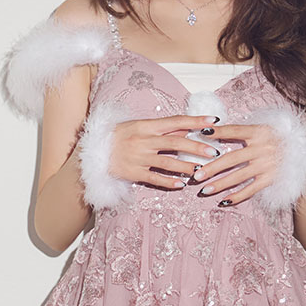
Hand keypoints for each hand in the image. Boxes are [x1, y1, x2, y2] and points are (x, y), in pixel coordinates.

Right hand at [108, 115, 222, 189]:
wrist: (91, 152)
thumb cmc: (119, 136)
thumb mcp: (139, 127)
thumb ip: (162, 129)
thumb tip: (187, 129)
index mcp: (146, 125)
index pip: (175, 121)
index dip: (195, 121)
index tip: (213, 121)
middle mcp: (143, 140)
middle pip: (175, 143)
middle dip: (197, 147)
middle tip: (214, 152)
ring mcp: (138, 158)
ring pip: (168, 163)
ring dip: (187, 167)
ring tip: (202, 170)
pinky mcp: (133, 173)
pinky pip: (154, 179)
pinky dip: (169, 182)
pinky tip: (181, 184)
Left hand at [189, 122, 285, 205]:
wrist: (305, 153)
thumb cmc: (277, 139)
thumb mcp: (263, 129)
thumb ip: (243, 131)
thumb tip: (213, 129)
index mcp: (260, 132)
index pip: (235, 131)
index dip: (218, 132)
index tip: (201, 133)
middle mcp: (263, 148)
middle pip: (232, 159)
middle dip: (211, 168)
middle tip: (195, 175)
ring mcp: (267, 165)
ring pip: (239, 177)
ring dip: (220, 184)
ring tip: (204, 190)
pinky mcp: (271, 179)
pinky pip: (251, 190)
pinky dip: (237, 196)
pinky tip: (224, 201)